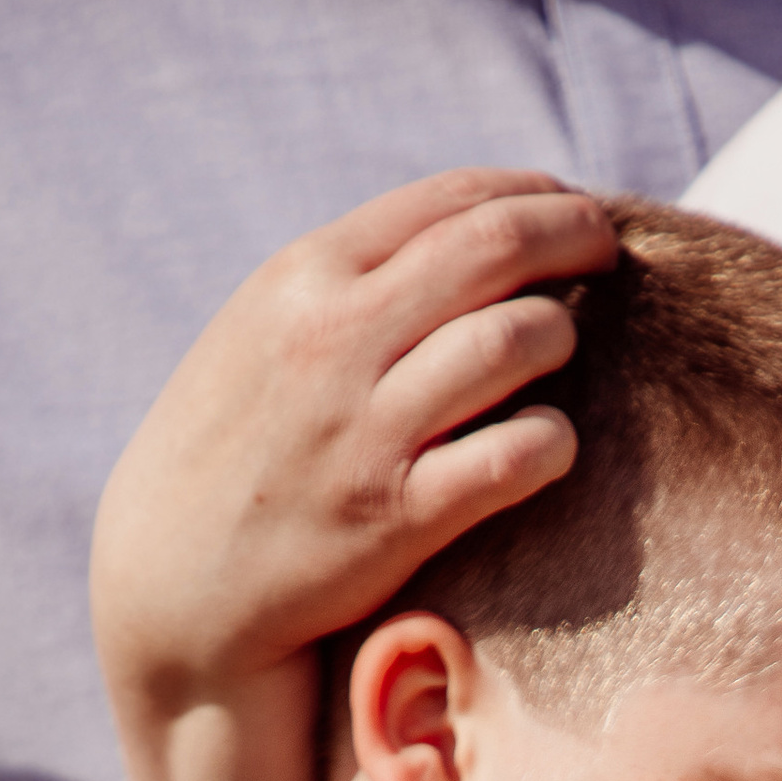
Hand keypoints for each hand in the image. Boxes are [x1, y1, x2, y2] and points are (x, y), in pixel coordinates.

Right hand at [95, 168, 612, 696]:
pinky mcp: (397, 518)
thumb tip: (458, 238)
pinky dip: (553, 442)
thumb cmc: (235, 452)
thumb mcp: (265, 333)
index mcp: (304, 275)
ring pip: (514, 341)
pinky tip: (552, 447)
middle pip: (496, 249)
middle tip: (608, 252)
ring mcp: (367, 428)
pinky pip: (514, 458)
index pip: (450, 200)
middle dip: (573, 237)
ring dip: (562, 336)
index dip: (532, 195)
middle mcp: (335, 337)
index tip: (570, 211)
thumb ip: (350, 283)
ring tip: (564, 352)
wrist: (173, 584)